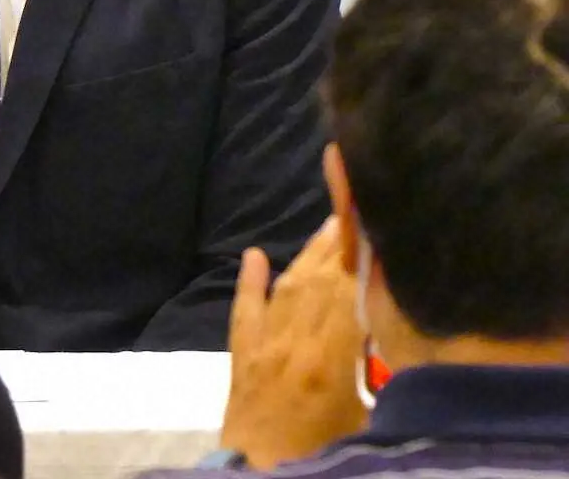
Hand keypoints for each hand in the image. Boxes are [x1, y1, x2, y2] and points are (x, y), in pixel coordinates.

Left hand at [221, 217, 368, 468]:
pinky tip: (253, 255)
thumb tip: (420, 359)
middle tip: (359, 209)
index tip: (379, 230)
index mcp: (327, 360)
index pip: (347, 296)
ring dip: (307, 254)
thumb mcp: (369, 429)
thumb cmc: (318, 461)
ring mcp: (262, 346)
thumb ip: (392, 391)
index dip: (364, 262)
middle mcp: (292, 342)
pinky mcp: (240, 358)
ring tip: (329, 225)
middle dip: (340, 246)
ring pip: (286, 288)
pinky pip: (244, 310)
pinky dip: (249, 281)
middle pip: (318, 282)